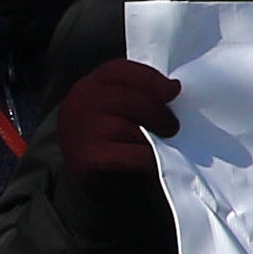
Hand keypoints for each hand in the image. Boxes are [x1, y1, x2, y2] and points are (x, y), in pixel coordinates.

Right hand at [53, 56, 177, 185]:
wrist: (78, 182)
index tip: (174, 89)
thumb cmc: (102, 140)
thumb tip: (172, 89)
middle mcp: (81, 102)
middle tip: (173, 126)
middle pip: (131, 99)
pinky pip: (134, 154)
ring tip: (163, 147)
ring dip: (154, 139)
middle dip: (158, 112)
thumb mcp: (109, 109)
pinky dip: (149, 159)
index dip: (151, 78)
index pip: (121, 71)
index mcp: (88, 85)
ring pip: (133, 128)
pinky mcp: (89, 156)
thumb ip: (132, 95)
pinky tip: (152, 163)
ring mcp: (83, 129)